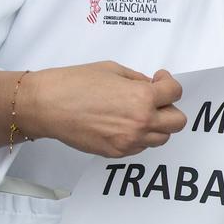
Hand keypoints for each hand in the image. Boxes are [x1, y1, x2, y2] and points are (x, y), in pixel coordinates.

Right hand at [20, 62, 186, 157]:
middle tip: (154, 99)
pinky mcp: (116, 152)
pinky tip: (124, 123)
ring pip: (161, 137)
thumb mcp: (113, 70)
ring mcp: (129, 141)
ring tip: (138, 113)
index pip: (175, 93)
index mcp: (142, 97)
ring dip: (156, 124)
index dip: (168, 84)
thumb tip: (152, 86)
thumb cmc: (74, 83)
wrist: (45, 105)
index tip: (159, 80)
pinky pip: (141, 147)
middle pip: (177, 122)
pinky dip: (139, 136)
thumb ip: (138, 80)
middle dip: (169, 108)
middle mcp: (140, 122)